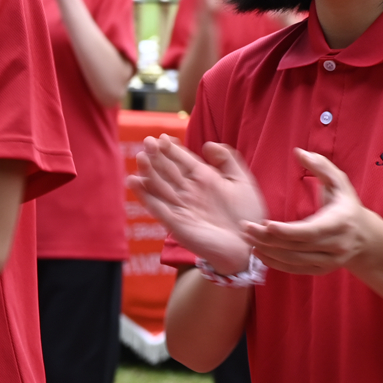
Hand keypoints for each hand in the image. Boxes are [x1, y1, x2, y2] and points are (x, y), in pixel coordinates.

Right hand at [131, 135, 266, 272]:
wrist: (247, 245)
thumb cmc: (247, 214)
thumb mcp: (242, 181)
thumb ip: (228, 161)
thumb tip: (208, 144)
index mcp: (205, 179)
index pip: (183, 160)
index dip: (173, 149)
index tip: (163, 137)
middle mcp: (189, 191)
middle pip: (169, 170)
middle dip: (158, 156)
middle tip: (148, 141)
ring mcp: (180, 206)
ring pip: (159, 185)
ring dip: (149, 172)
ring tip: (141, 157)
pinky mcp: (175, 222)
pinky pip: (156, 206)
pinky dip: (144, 195)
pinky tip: (135, 181)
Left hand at [240, 150, 378, 275]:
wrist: (366, 237)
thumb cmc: (347, 205)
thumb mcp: (340, 182)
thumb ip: (321, 165)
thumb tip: (298, 152)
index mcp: (341, 222)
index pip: (311, 231)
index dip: (287, 231)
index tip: (265, 224)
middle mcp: (337, 245)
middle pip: (296, 246)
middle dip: (268, 238)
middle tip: (245, 228)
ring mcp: (330, 260)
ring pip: (293, 260)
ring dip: (268, 251)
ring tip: (249, 238)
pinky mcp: (322, 270)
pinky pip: (295, 269)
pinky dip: (275, 262)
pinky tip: (260, 252)